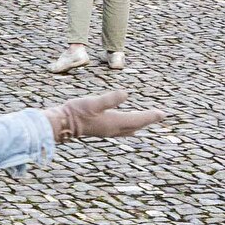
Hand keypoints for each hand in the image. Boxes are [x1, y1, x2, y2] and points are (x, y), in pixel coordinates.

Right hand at [43, 90, 163, 140]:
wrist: (61, 124)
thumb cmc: (76, 112)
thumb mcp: (93, 102)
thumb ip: (110, 99)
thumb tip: (125, 94)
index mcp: (114, 122)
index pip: (137, 119)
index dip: (150, 116)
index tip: (162, 114)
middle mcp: (113, 129)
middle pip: (135, 125)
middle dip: (148, 120)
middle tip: (160, 116)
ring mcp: (107, 131)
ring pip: (129, 129)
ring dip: (139, 124)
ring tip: (147, 121)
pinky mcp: (101, 130)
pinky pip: (121, 129)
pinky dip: (129, 126)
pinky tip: (127, 126)